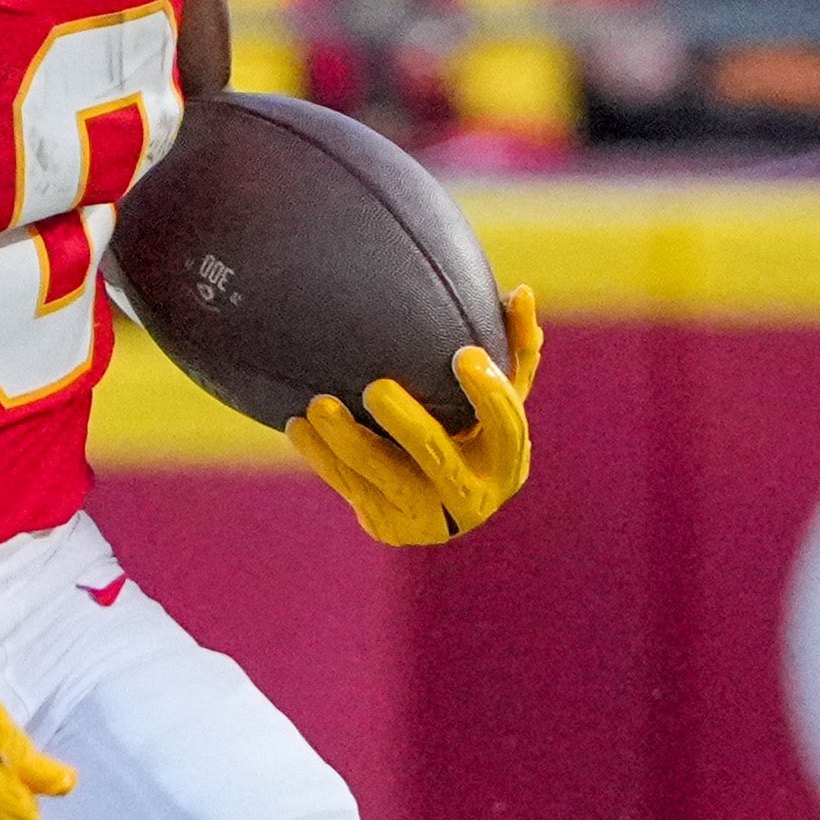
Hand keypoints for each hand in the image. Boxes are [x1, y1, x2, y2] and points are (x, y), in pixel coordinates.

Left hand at [294, 286, 540, 545]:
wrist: (438, 503)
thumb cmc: (473, 429)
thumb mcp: (498, 397)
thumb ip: (514, 348)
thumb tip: (521, 293)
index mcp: (507, 459)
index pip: (507, 425)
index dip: (488, 393)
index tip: (464, 354)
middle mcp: (474, 495)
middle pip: (438, 455)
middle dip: (406, 422)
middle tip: (375, 388)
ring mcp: (430, 517)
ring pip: (384, 476)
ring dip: (347, 441)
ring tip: (317, 405)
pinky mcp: (391, 527)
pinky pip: (352, 489)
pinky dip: (323, 457)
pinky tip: (298, 426)